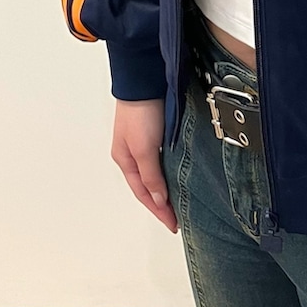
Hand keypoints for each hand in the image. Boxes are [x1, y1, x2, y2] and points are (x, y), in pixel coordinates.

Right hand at [111, 98, 178, 232]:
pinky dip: (169, 173)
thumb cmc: (139, 112)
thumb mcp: (143, 149)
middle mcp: (133, 154)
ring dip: (166, 189)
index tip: (173, 225)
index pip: (144, 194)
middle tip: (177, 219)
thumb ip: (151, 176)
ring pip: (156, 174)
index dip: (158, 211)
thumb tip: (159, 201)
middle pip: (148, 186)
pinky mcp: (157, 133)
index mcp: (125, 160)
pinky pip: (163, 161)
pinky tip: (179, 176)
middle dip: (161, 204)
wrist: (145, 81)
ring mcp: (144, 143)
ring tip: (180, 203)